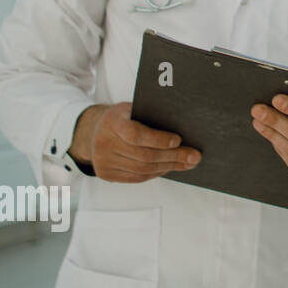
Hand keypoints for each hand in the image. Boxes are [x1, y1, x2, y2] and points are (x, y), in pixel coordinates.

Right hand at [72, 102, 200, 182]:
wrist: (94, 130)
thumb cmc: (122, 118)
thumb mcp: (133, 109)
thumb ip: (152, 117)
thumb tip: (186, 128)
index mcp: (112, 122)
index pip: (135, 135)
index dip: (158, 139)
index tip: (178, 140)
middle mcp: (103, 142)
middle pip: (144, 156)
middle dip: (173, 156)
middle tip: (194, 156)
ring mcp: (103, 161)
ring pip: (143, 169)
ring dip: (169, 167)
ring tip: (187, 163)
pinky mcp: (106, 173)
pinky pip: (137, 178)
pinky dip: (156, 173)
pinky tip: (169, 167)